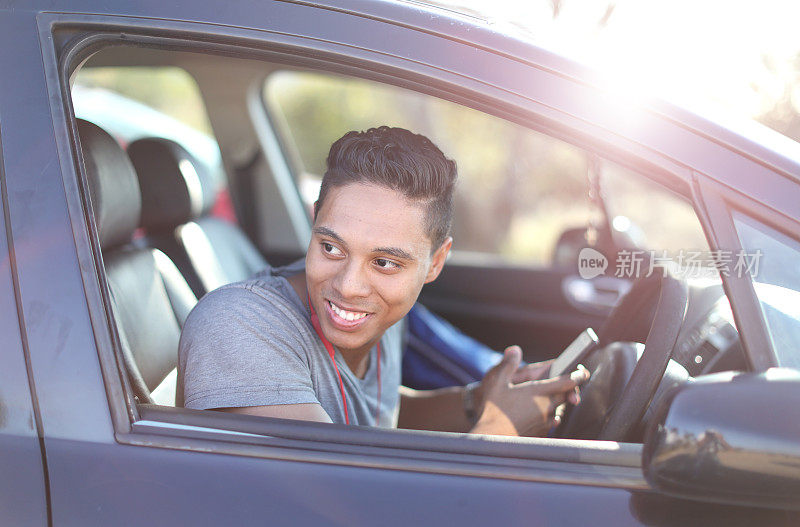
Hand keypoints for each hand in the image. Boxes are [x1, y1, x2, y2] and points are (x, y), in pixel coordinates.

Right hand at [470, 346, 589, 436]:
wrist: (492, 438)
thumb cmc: (493, 411)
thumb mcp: (496, 383)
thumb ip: (508, 365)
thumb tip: (515, 350)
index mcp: (537, 392)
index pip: (565, 382)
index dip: (576, 376)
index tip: (583, 373)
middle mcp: (545, 407)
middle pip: (564, 396)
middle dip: (567, 390)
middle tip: (566, 385)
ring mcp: (545, 422)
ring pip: (558, 410)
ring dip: (556, 404)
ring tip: (546, 401)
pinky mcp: (541, 434)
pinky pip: (550, 423)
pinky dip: (548, 417)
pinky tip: (539, 417)